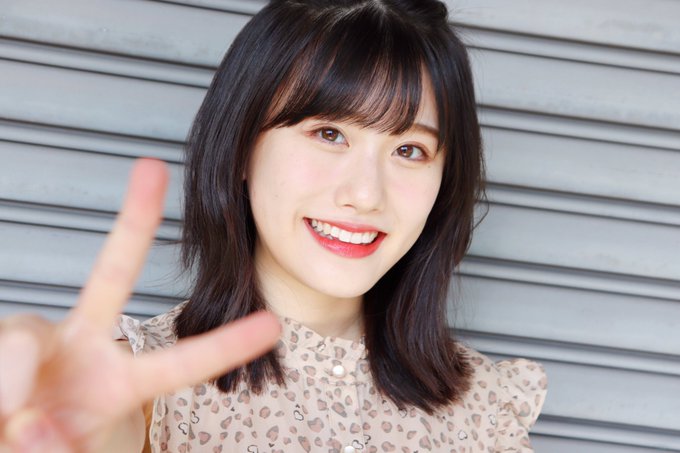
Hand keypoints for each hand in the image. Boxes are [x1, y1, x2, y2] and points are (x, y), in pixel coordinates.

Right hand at [0, 159, 280, 452]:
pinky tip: (6, 418)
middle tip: (153, 167)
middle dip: (135, 222)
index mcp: (120, 381)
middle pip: (112, 274)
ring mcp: (36, 341)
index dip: (224, 347)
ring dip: (11, 384)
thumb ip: (61, 449)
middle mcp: (82, 346)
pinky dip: (0, 406)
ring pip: (20, 340)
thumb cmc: (51, 438)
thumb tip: (30, 419)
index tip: (272, 326)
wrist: (5, 433)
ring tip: (17, 424)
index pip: (178, 363)